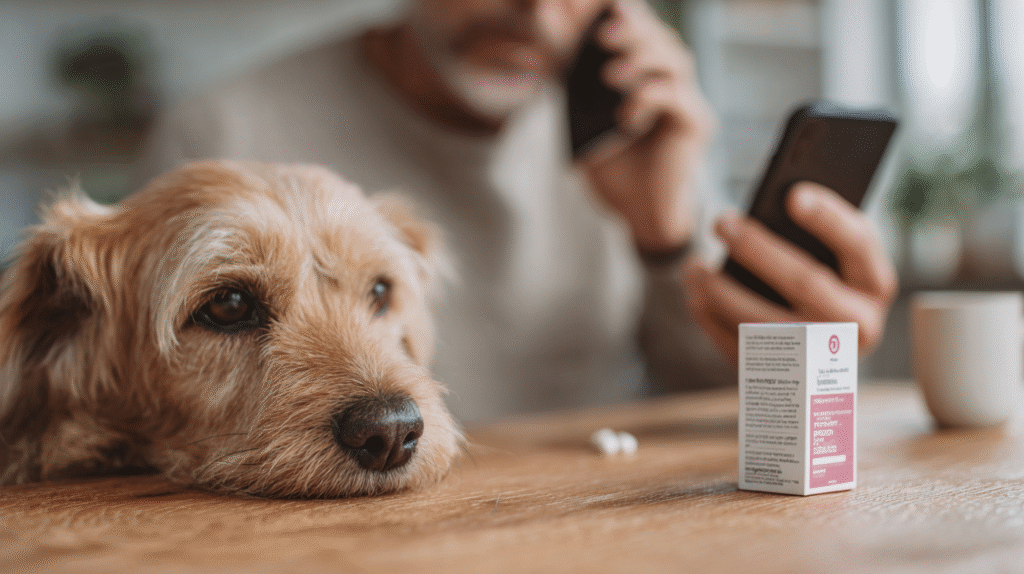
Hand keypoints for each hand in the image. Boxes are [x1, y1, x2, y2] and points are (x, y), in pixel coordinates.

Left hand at [579, 0, 715, 252]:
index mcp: (644, 74)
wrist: (636, 215)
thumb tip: (542, 26)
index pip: (635, 30)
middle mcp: (670, 81)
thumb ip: (568, 76)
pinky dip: (648, 98)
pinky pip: (677, 97)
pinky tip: (624, 115)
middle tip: (601, 34)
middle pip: (659, 37)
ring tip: (609, 76)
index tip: (582, 4)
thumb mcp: (579, 116)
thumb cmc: (612, 168)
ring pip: (674, 58)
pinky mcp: (696, 124)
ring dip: (640, 59)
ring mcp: (687, 101)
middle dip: (632, 28)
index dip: (617, 14)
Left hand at [682, 182, 897, 360]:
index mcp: (875, 284)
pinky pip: (740, 347)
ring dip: (721, 290)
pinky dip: (711, 318)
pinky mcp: (784, 379)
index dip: (829, 218)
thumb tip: (778, 203)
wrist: (818, 354)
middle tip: (722, 222)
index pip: (858, 244)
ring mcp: (822, 358)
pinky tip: (695, 293)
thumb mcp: (833, 257)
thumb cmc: (821, 281)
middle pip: (805, 282)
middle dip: (758, 249)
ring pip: (764, 322)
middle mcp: (858, 326)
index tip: (793, 195)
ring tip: (694, 266)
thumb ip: (815, 233)